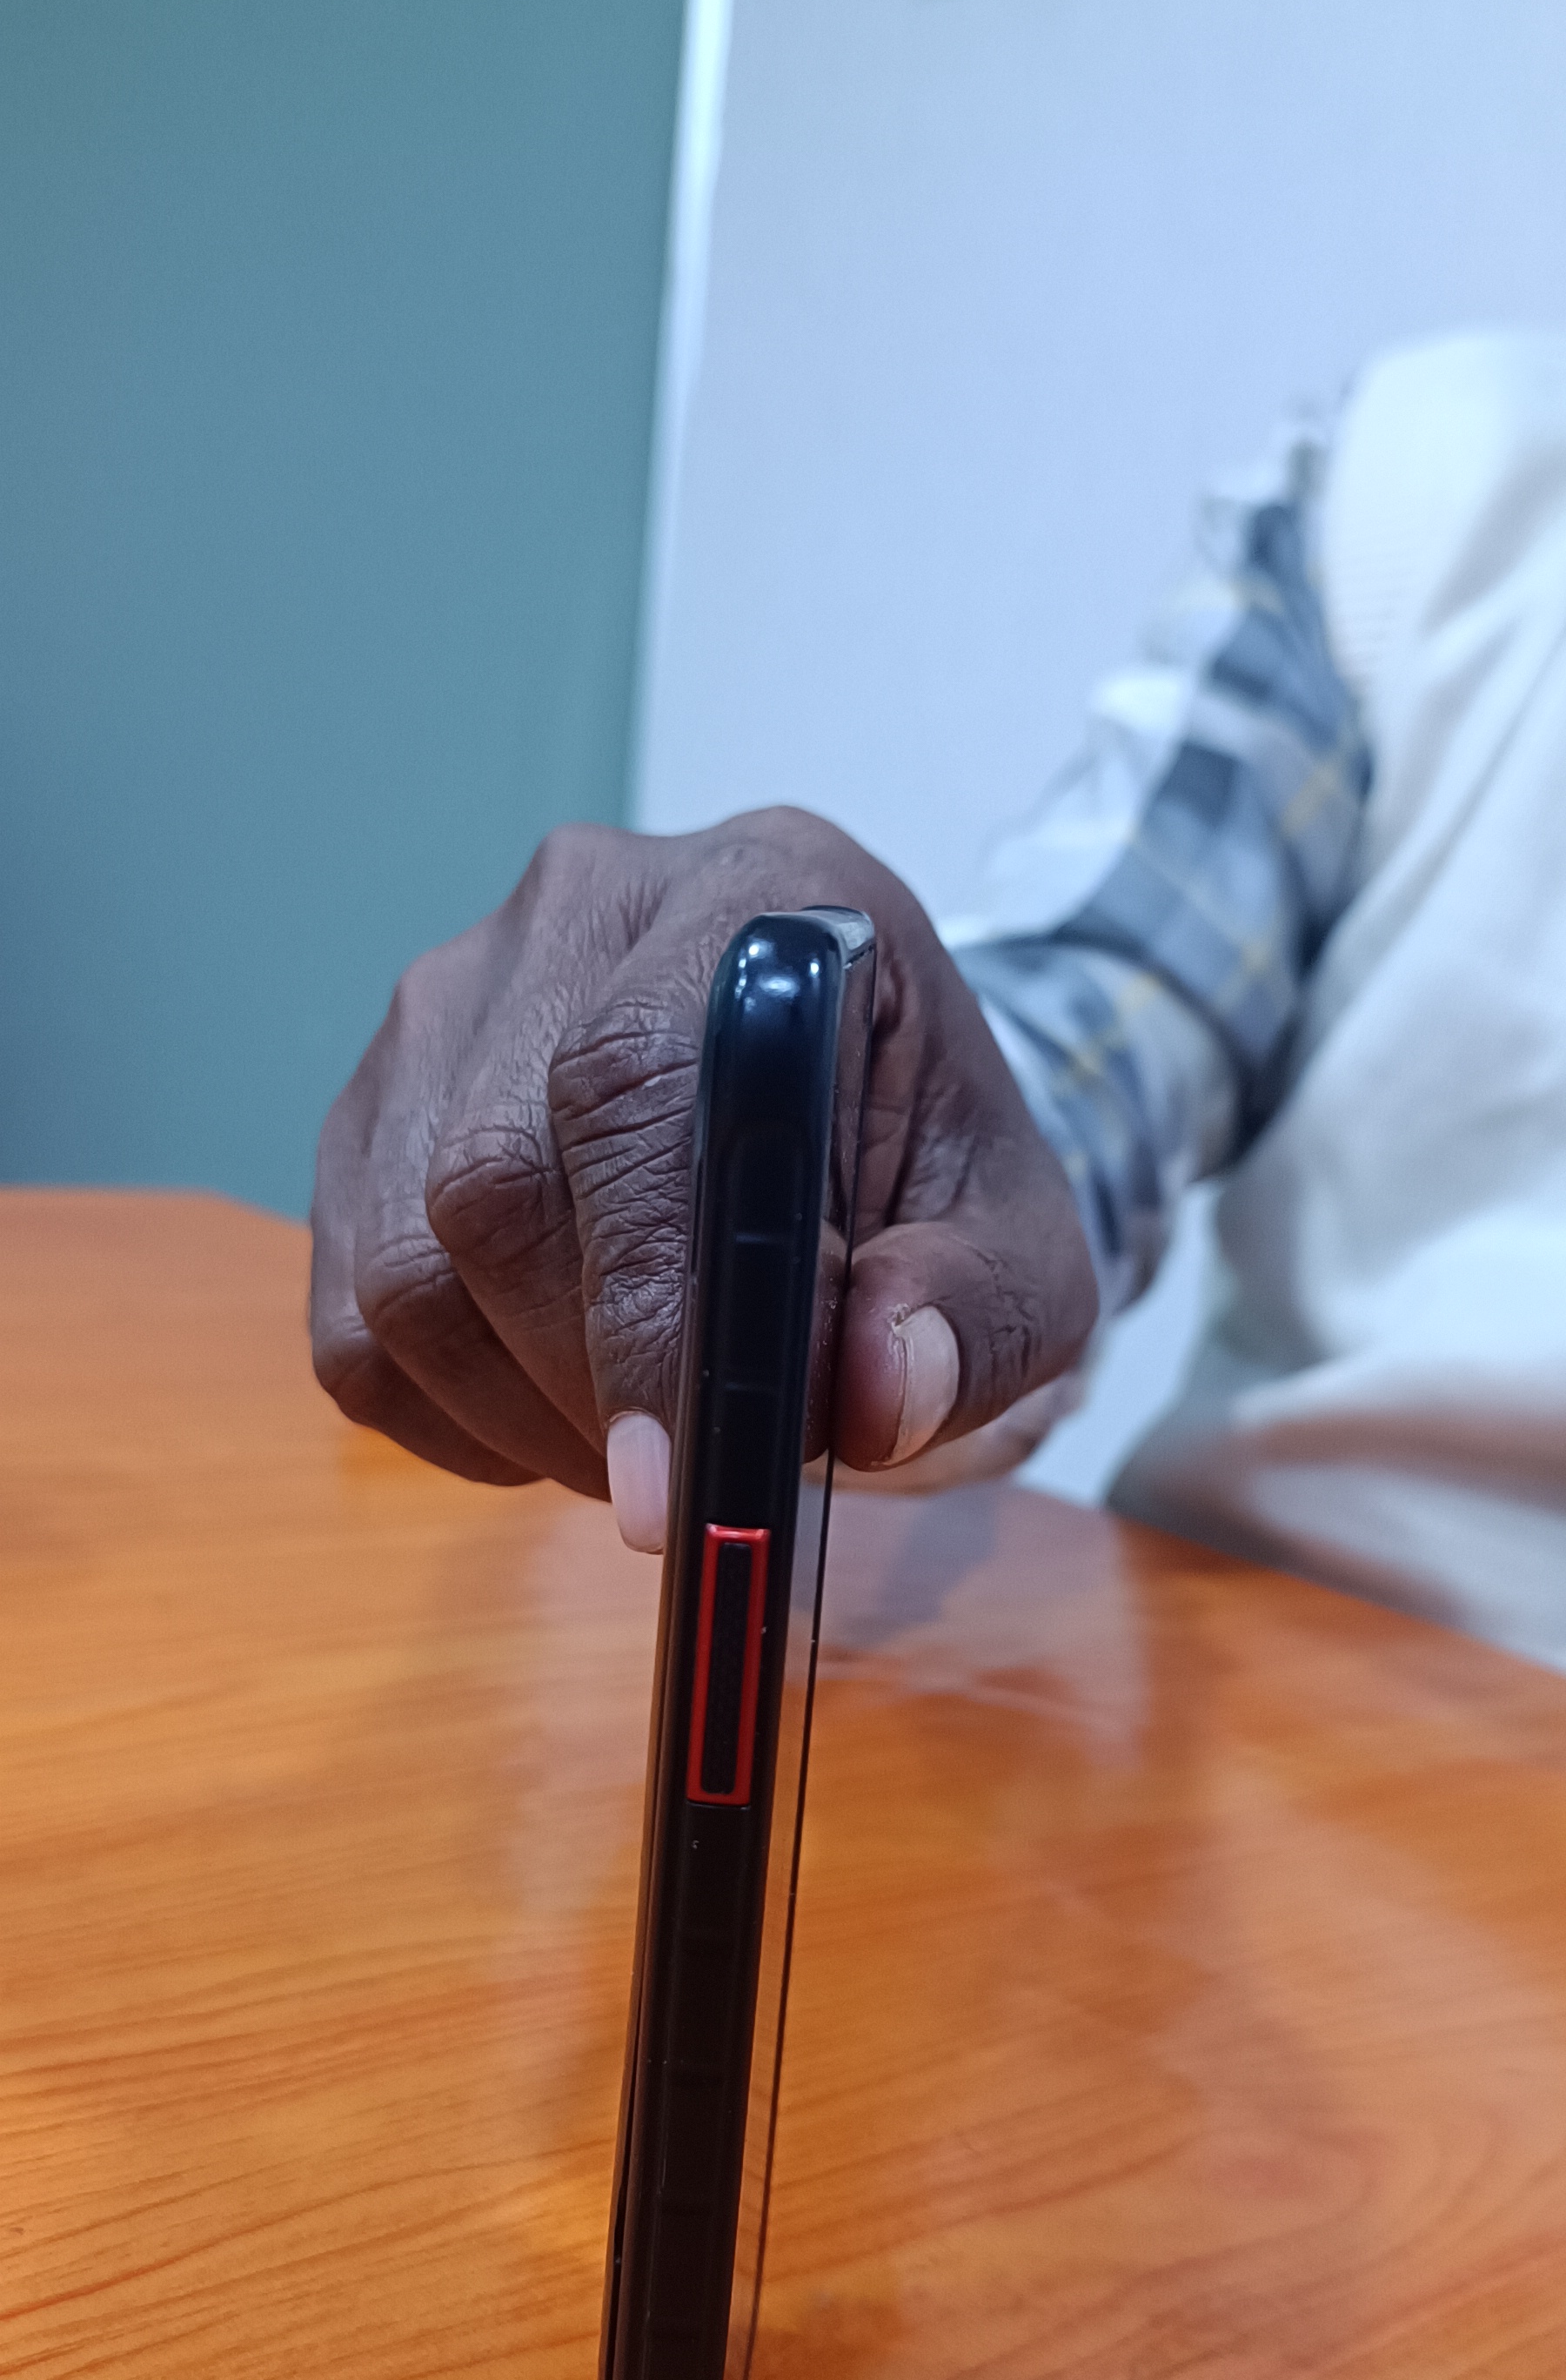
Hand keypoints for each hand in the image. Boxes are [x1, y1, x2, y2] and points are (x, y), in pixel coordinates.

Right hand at [310, 807, 1096, 1547]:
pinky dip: (447, 1416)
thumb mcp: (1021, 1246)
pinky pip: (351, 1315)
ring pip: (401, 1260)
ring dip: (515, 1410)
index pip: (630, 1080)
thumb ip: (973, 1314)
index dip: (641, 1295)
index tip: (676, 1468)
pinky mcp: (371, 1113)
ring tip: (641, 1444)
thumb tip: (881, 1390)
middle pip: (489, 1177)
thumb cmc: (927, 1166)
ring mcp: (446, 1006)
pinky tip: (556, 1419)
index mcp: (754, 898)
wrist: (853, 1107)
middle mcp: (575, 913)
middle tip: (682, 1481)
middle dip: (584, 1381)